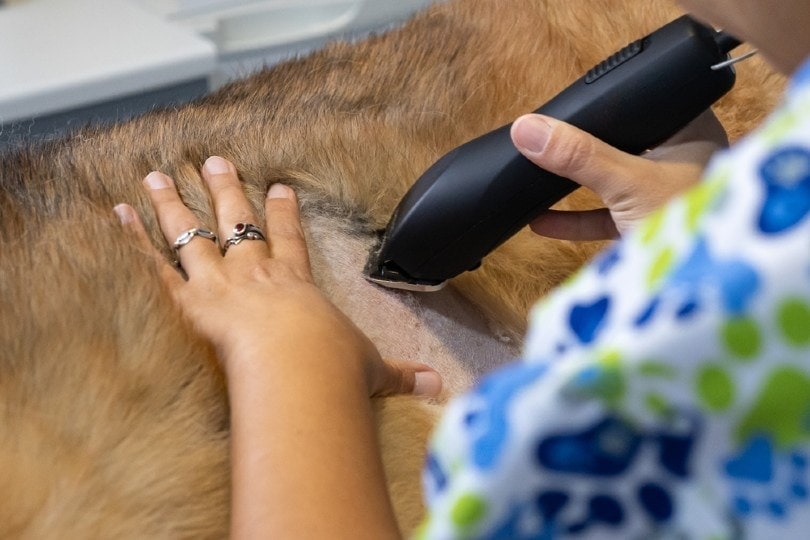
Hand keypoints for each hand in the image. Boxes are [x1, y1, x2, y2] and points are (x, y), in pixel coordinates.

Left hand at [114, 156, 440, 397]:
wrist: (300, 369)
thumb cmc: (331, 367)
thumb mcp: (373, 371)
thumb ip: (402, 375)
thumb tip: (439, 387)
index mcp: (295, 283)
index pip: (288, 240)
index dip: (283, 214)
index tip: (278, 189)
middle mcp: (256, 273)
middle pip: (236, 222)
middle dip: (225, 190)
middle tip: (212, 161)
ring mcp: (221, 282)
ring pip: (192, 232)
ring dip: (174, 203)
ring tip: (156, 175)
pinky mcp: (190, 300)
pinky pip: (157, 264)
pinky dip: (135, 238)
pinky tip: (119, 212)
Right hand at [510, 109, 727, 238]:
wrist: (698, 290)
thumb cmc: (686, 223)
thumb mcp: (627, 182)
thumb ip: (578, 155)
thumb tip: (526, 129)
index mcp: (691, 132)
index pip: (645, 102)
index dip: (607, 101)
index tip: (567, 102)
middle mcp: (679, 158)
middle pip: (621, 142)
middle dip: (581, 145)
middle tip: (544, 137)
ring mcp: (661, 195)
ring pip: (610, 180)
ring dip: (573, 183)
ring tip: (535, 173)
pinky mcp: (645, 226)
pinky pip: (604, 215)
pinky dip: (574, 218)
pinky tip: (540, 220)